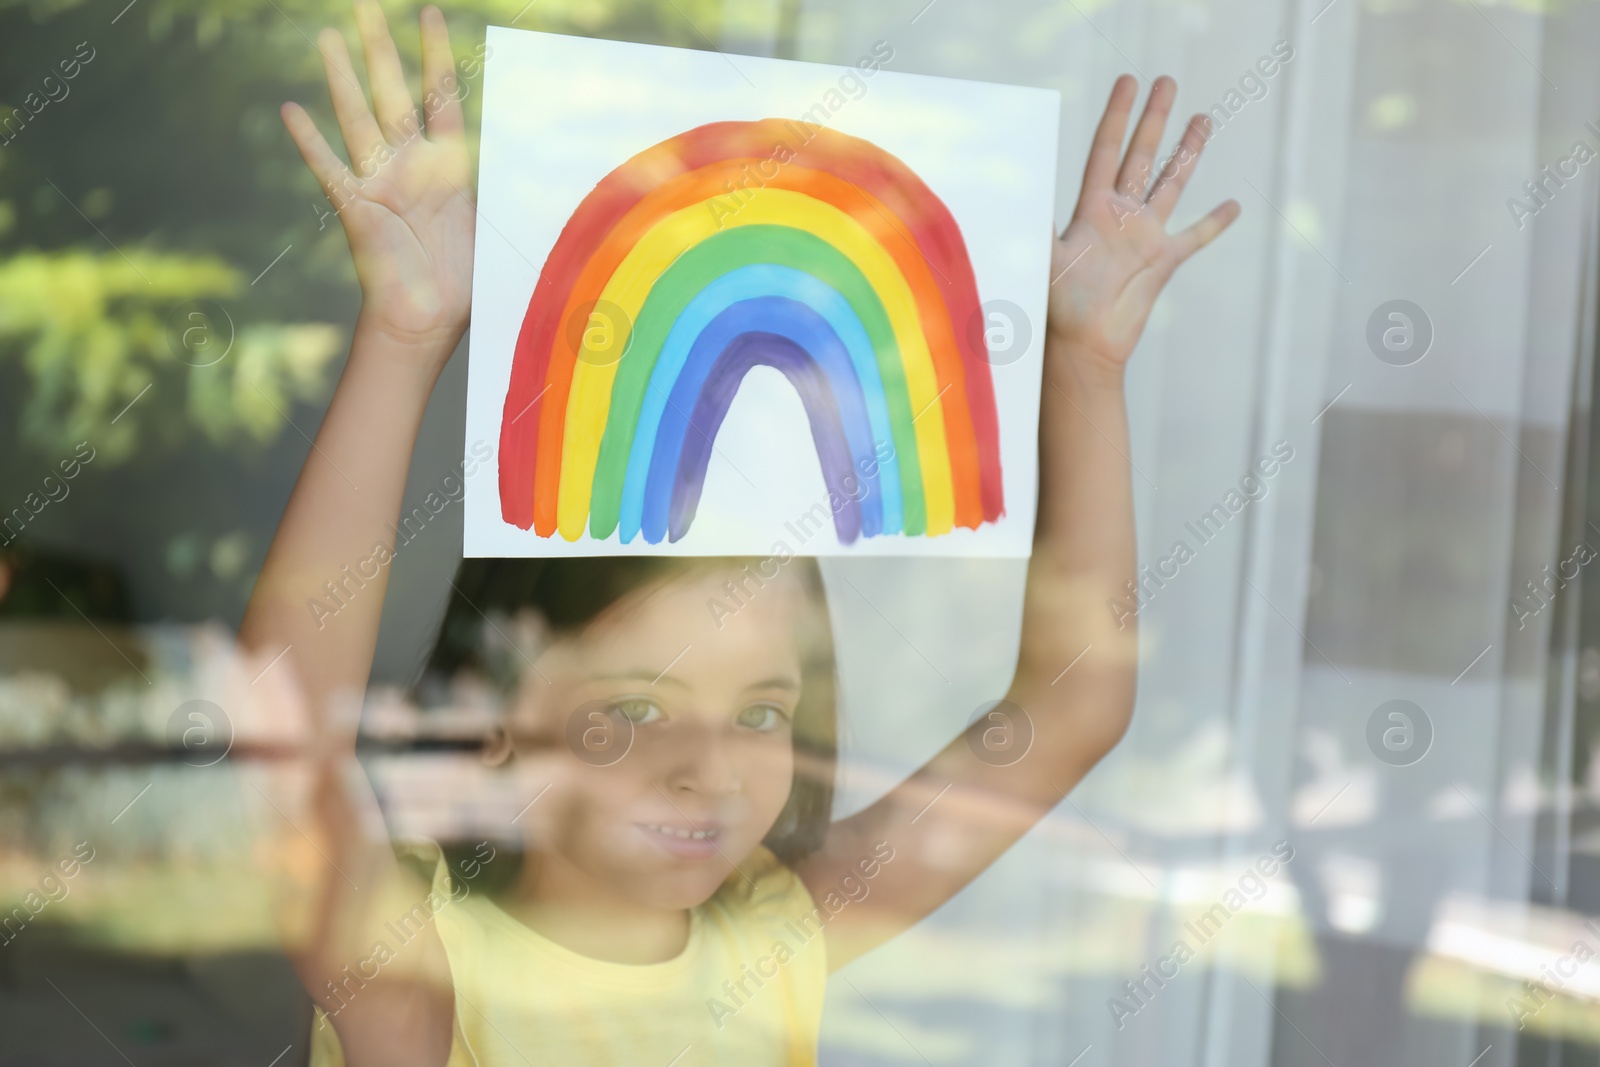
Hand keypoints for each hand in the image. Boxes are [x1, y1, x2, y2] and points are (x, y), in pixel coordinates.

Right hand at [281, 1, 474, 362]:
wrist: (429, 324)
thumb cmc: (465, 284)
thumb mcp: (496, 230)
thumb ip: (510, 192)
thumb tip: (557, 166)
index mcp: (445, 168)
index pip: (440, 97)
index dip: (434, 55)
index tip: (428, 12)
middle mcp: (408, 166)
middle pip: (391, 94)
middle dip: (379, 49)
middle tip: (363, 2)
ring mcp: (379, 184)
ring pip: (357, 119)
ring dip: (342, 79)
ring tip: (327, 36)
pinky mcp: (357, 209)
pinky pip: (330, 169)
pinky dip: (310, 142)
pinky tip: (291, 110)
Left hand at [1047, 75, 1238, 383]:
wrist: (1084, 347)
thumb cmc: (1058, 307)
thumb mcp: (1043, 260)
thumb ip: (1035, 225)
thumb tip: (1013, 193)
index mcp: (1091, 209)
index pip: (1106, 150)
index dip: (1117, 115)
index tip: (1129, 81)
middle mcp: (1119, 216)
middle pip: (1141, 155)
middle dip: (1154, 118)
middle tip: (1167, 80)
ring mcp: (1145, 237)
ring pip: (1171, 184)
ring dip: (1187, 153)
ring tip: (1203, 118)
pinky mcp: (1164, 262)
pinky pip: (1195, 237)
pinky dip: (1214, 223)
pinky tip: (1233, 205)